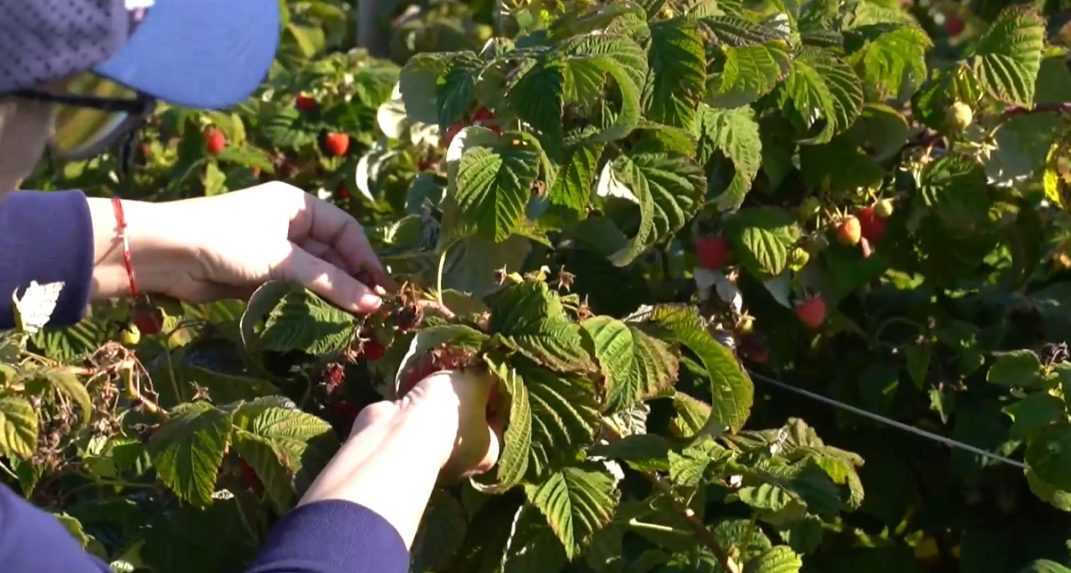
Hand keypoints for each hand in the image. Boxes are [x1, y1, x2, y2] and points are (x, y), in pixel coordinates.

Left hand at [88, 182, 389, 313]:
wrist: (163, 254)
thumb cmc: (226, 241)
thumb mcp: (284, 260)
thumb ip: (329, 282)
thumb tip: (373, 304)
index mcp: (298, 206)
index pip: (346, 231)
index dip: (366, 259)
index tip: (382, 290)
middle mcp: (288, 224)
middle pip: (332, 254)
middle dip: (350, 281)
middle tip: (369, 312)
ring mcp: (272, 251)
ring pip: (313, 274)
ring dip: (329, 296)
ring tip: (350, 321)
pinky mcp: (256, 275)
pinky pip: (292, 289)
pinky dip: (306, 303)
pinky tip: (321, 321)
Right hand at [299, 370, 500, 545]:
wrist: (397, 433)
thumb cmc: (448, 413)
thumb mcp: (476, 384)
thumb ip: (486, 377)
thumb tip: (488, 371)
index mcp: (488, 452)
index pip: (500, 417)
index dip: (496, 390)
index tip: (488, 368)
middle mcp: (462, 461)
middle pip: (470, 417)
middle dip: (464, 392)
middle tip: (462, 366)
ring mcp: (432, 454)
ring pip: (441, 418)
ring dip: (438, 396)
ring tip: (437, 367)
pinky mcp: (405, 444)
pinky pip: (417, 418)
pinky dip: (417, 401)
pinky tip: (415, 378)